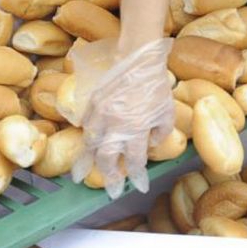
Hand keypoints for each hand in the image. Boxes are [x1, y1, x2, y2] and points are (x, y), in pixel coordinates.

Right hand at [68, 37, 174, 198]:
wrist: (138, 59)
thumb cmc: (155, 84)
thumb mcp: (166, 111)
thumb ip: (161, 132)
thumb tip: (149, 144)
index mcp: (136, 130)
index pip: (134, 161)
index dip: (136, 176)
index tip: (138, 186)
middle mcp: (115, 126)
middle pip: (106, 159)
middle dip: (107, 176)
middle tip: (109, 188)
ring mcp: (100, 115)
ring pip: (89, 145)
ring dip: (86, 162)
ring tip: (80, 175)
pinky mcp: (92, 103)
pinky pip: (85, 125)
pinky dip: (84, 137)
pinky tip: (83, 146)